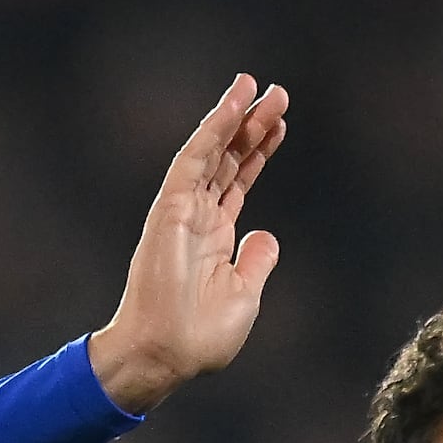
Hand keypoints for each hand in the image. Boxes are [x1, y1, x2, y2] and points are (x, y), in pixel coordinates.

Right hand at [84, 76, 288, 413]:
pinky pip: (192, 160)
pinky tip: (232, 105)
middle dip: (251, 127)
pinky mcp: (169, 210)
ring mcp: (182, 212)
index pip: (237, 183)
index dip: (257, 153)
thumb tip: (264, 236)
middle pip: (227, 160)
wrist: (164, 355)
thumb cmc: (198, 338)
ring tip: (258, 86)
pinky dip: (212, 131)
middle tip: (278, 94)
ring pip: (211, 153)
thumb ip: (256, 262)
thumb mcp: (244, 296)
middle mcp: (196, 219)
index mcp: (213, 238)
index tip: (278, 126)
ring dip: (234, 118)